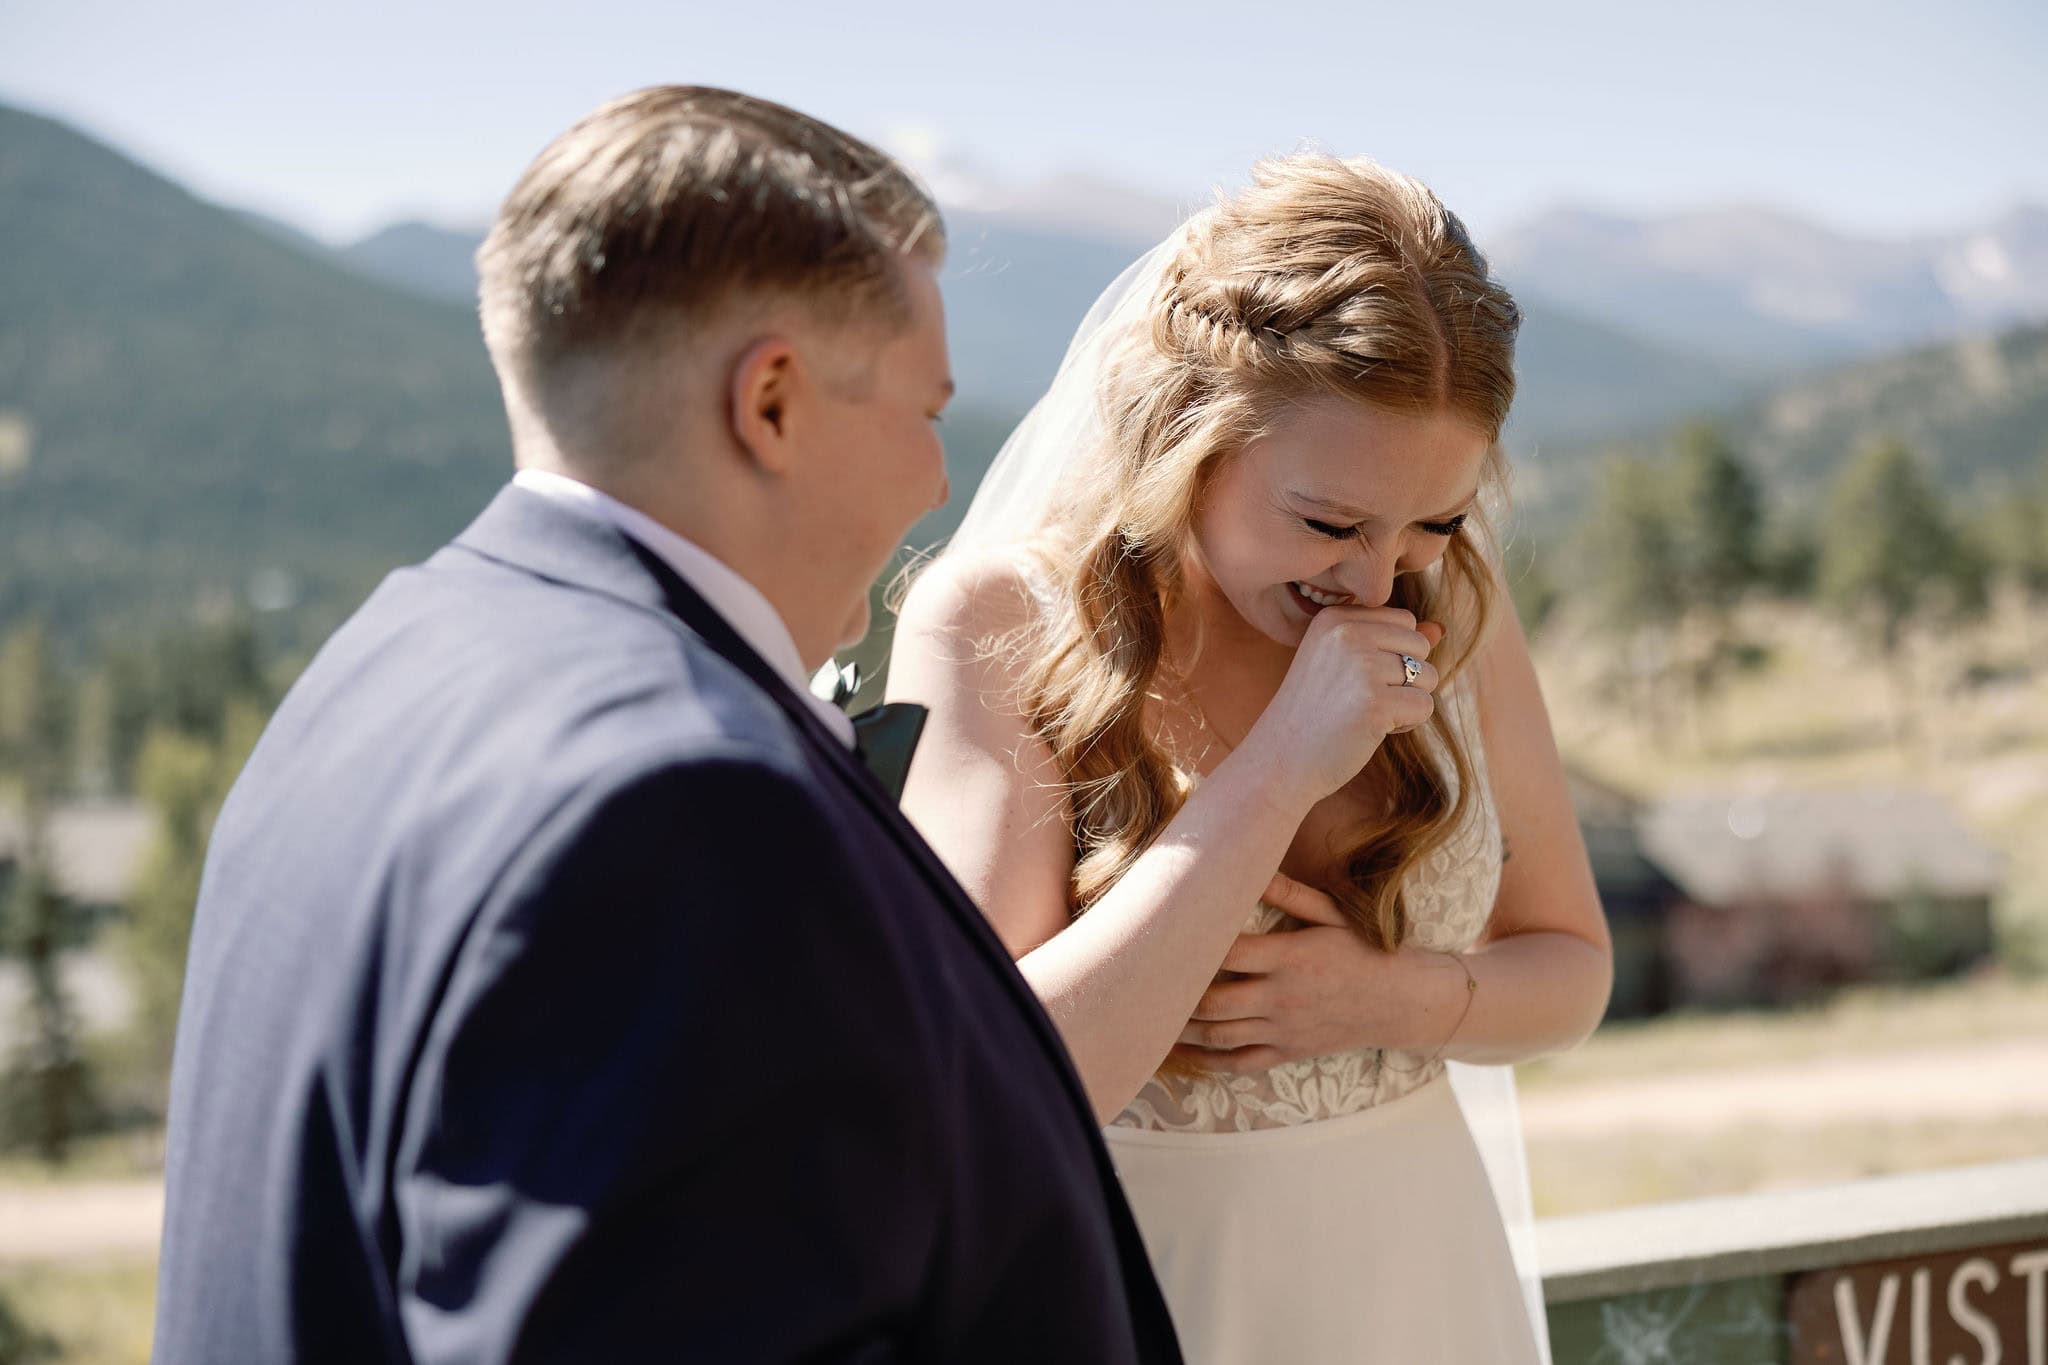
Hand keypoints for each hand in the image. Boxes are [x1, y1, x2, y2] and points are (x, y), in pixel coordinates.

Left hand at [1171, 872, 1418, 1073]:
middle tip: (1145, 983)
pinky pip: (1240, 1062)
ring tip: (1152, 1015)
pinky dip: (1207, 1061)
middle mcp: (1282, 996)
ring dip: (1183, 1029)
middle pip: (1213, 1001)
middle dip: (1177, 995)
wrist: (1402, 1001)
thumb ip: (1290, 893)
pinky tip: (1182, 1053)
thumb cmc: (1364, 949)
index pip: (1227, 952)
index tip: (1165, 934)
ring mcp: (1284, 1029)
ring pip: (1220, 1035)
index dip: (1194, 944)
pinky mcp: (1288, 1052)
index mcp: (1289, 956)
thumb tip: (1252, 866)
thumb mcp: (1333, 914)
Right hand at [1239, 609, 1443, 806]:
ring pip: (1428, 675)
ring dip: (1408, 701)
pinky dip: (1407, 723)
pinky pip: (1424, 706)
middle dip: (1406, 677)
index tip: (1357, 678)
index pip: (1403, 620)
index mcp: (1334, 618)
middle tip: (1363, 699)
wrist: (1279, 759)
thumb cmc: (1314, 713)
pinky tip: (1373, 729)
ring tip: (1368, 713)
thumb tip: (1439, 629)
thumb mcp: (1344, 665)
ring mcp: (1360, 666)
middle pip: (1419, 644)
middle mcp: (1346, 633)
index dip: (1393, 654)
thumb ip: (1389, 642)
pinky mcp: (1375, 702)